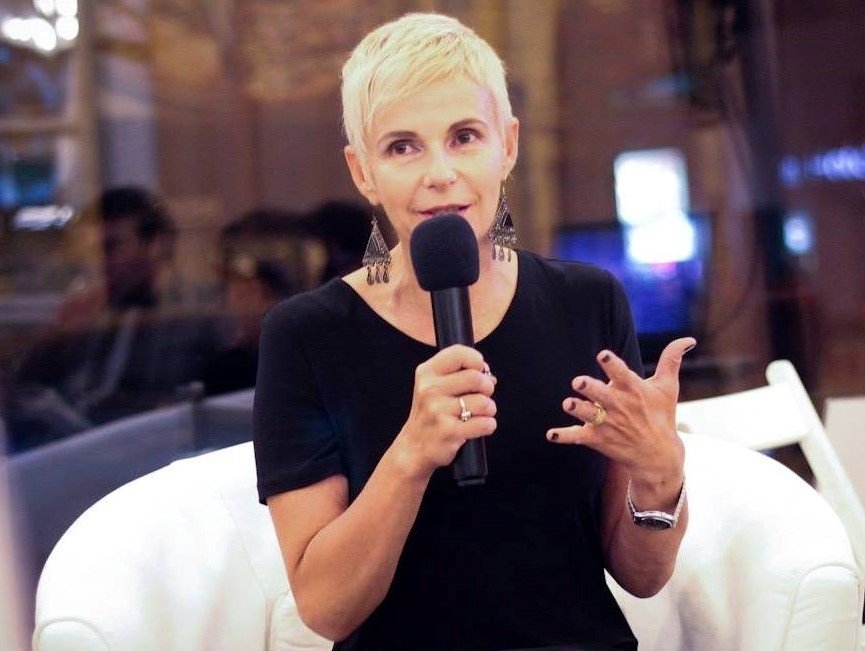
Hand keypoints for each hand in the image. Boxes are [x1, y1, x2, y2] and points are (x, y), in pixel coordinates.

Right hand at [395, 344, 496, 479]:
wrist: (414, 447)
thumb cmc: (431, 413)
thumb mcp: (434, 386)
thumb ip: (459, 374)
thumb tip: (489, 375)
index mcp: (427, 373)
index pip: (458, 353)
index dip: (476, 360)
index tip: (479, 370)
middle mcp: (430, 389)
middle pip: (476, 377)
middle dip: (487, 387)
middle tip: (483, 395)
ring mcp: (438, 411)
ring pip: (483, 402)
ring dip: (489, 408)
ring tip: (480, 413)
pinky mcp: (449, 431)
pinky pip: (484, 423)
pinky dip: (488, 425)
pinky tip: (480, 426)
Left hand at [546, 337, 695, 491]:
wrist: (658, 457)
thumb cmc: (661, 416)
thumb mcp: (668, 387)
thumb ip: (671, 360)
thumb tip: (689, 339)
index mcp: (634, 390)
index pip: (622, 373)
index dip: (612, 364)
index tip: (602, 354)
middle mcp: (619, 406)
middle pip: (602, 394)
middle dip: (590, 388)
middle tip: (578, 382)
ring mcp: (608, 423)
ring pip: (589, 415)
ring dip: (578, 409)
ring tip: (568, 403)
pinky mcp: (598, 439)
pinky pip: (578, 437)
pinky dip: (564, 436)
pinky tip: (551, 434)